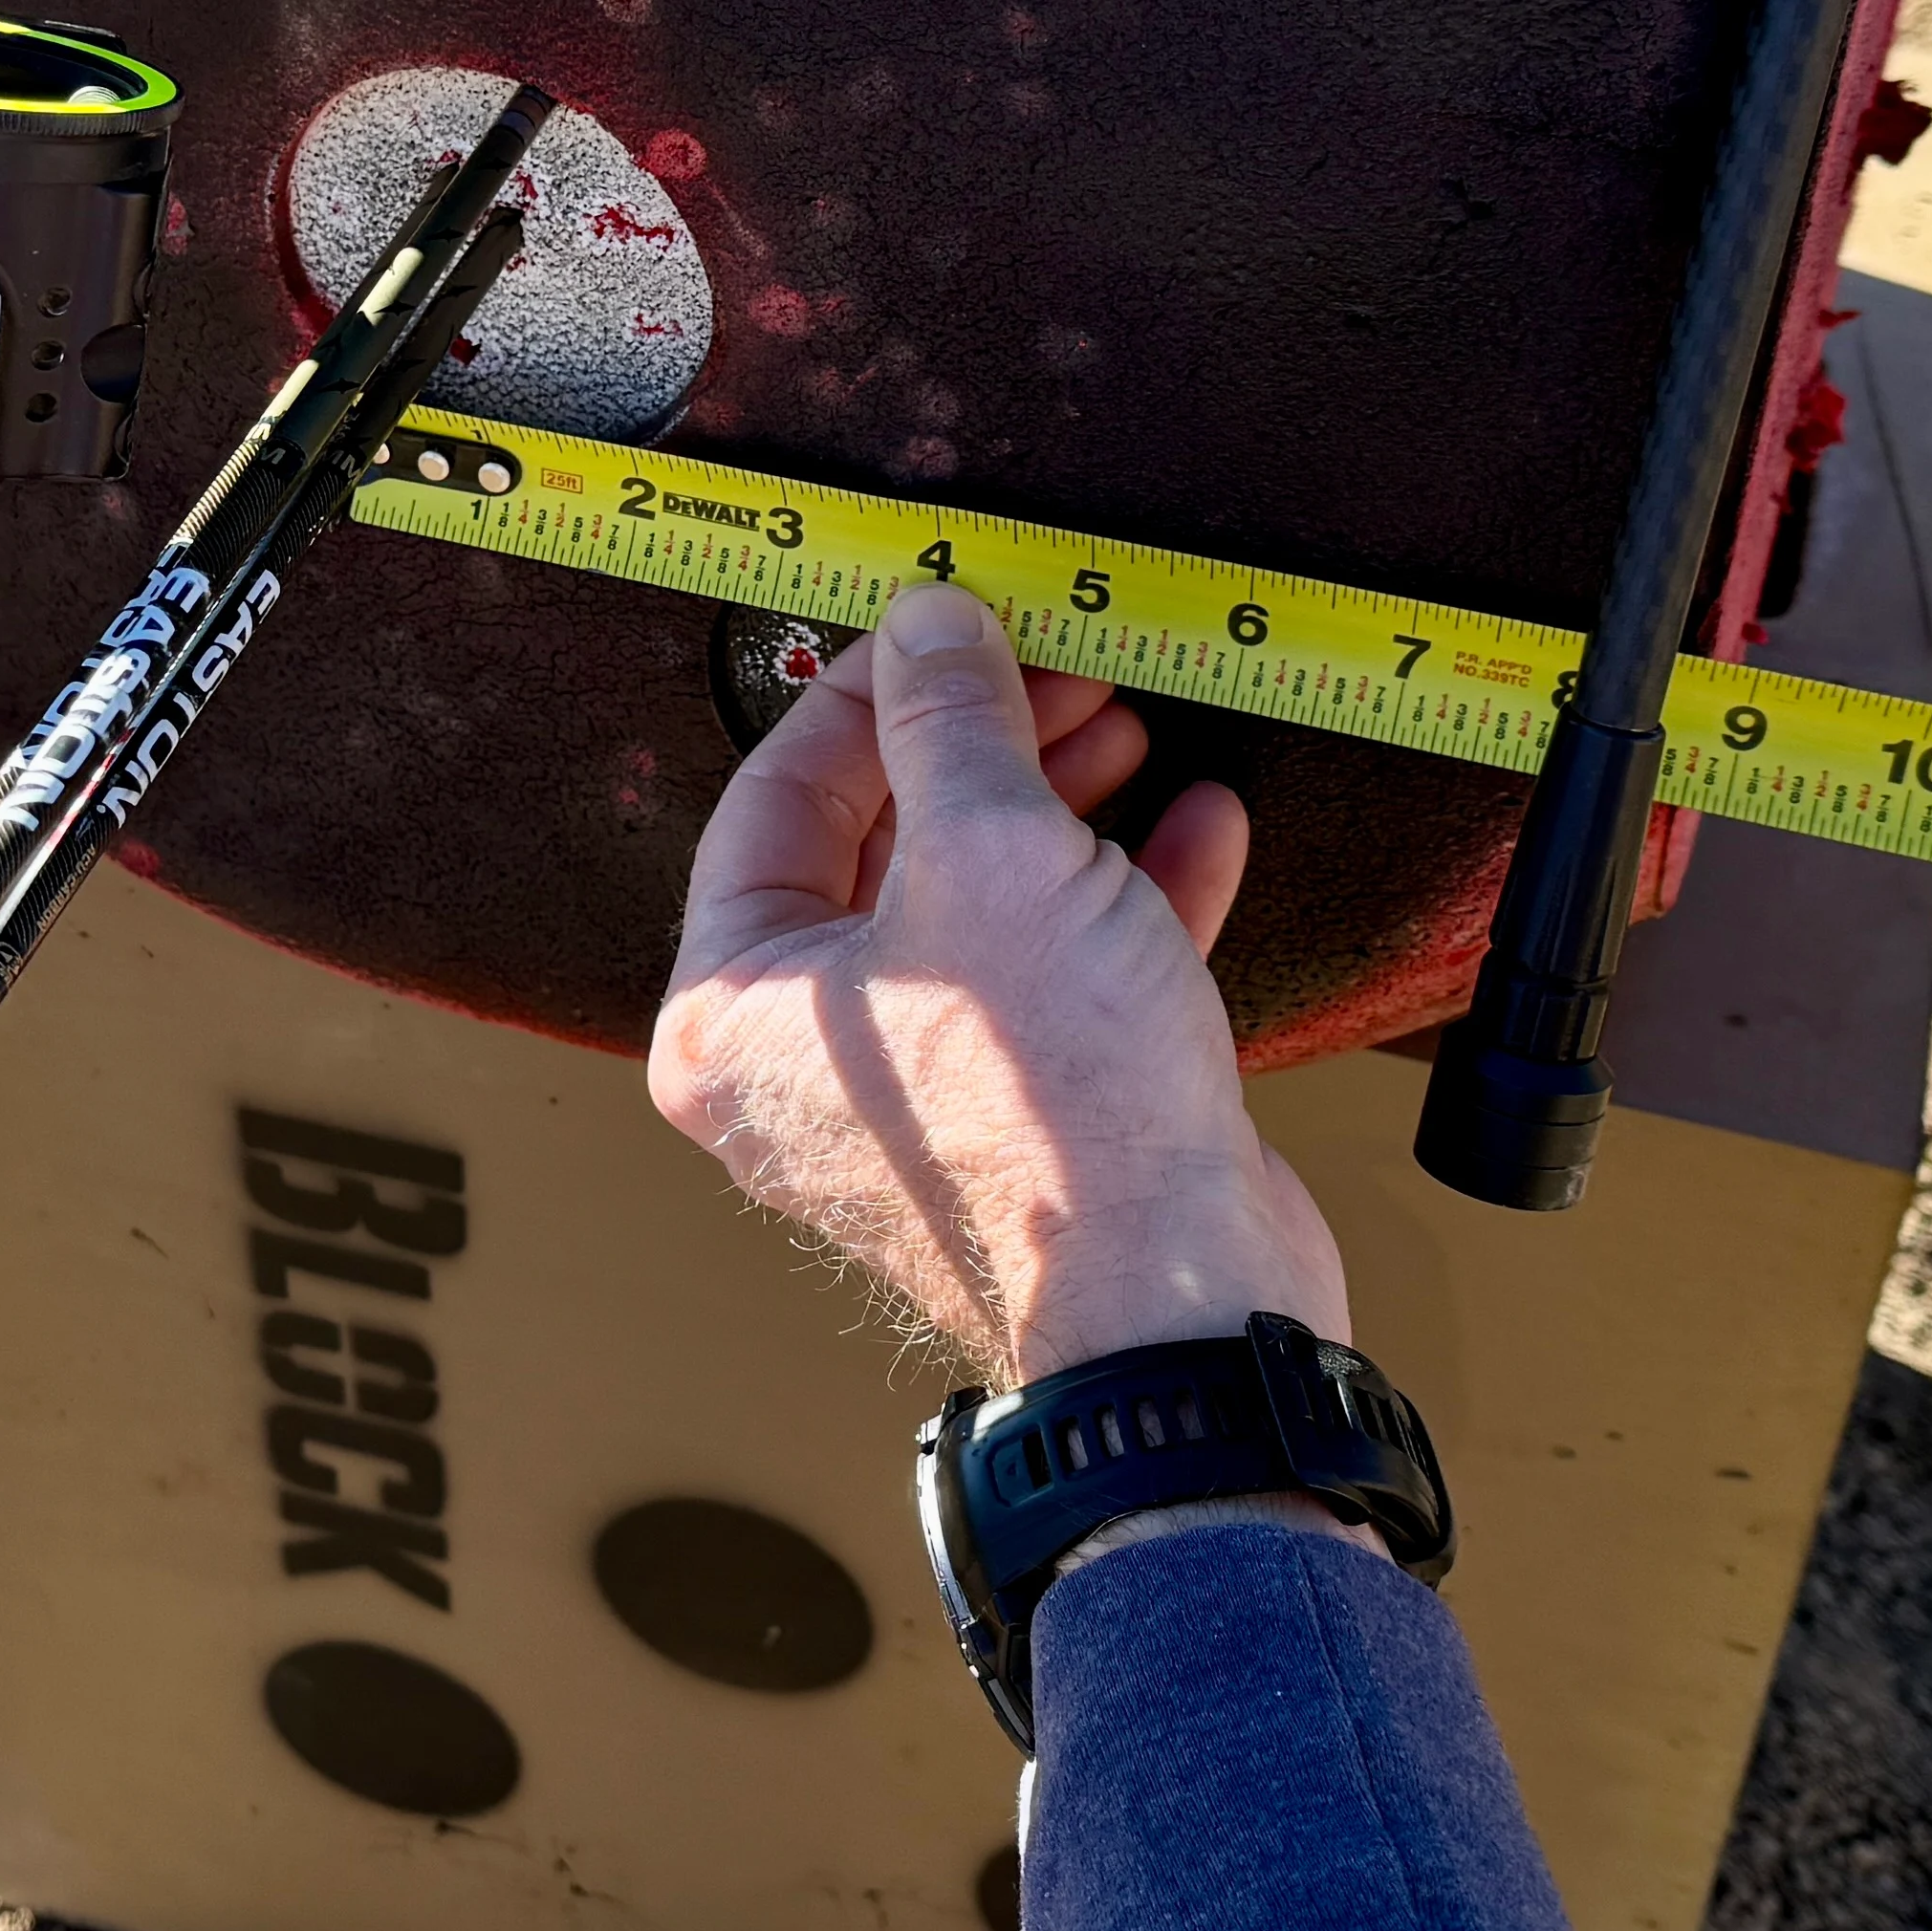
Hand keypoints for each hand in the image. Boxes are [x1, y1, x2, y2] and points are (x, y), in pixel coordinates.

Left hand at [648, 582, 1347, 1386]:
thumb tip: (931, 625)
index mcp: (731, 1011)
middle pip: (880, 852)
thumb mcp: (994, 854)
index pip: (775, 801)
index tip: (947, 626)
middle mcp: (806, 1068)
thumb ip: (952, 723)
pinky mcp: (1028, 1128)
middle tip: (1060, 670)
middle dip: (982, 746)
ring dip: (1061, 809)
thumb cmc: (1053, 1114)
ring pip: (980, 910)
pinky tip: (1199, 826)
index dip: (871, 694)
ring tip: (1131, 725)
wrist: (1178, 1305)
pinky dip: (1124, 900)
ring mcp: (920, 1103)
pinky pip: (1056, 982)